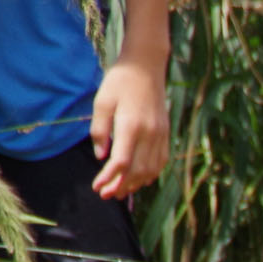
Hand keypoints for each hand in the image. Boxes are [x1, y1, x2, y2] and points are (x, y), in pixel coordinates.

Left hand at [90, 57, 169, 200]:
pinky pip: (160, 161)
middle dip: (121, 186)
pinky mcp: (165, 133)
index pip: (121, 162)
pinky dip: (151, 174)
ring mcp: (160, 134)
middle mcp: (149, 133)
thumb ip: (100, 131)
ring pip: (151, 169)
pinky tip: (140, 180)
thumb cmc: (120, 82)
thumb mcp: (102, 102)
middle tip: (107, 195)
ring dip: (136, 184)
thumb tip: (101, 156)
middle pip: (137, 170)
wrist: (146, 66)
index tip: (97, 186)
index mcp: (131, 125)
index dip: (109, 178)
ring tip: (122, 192)